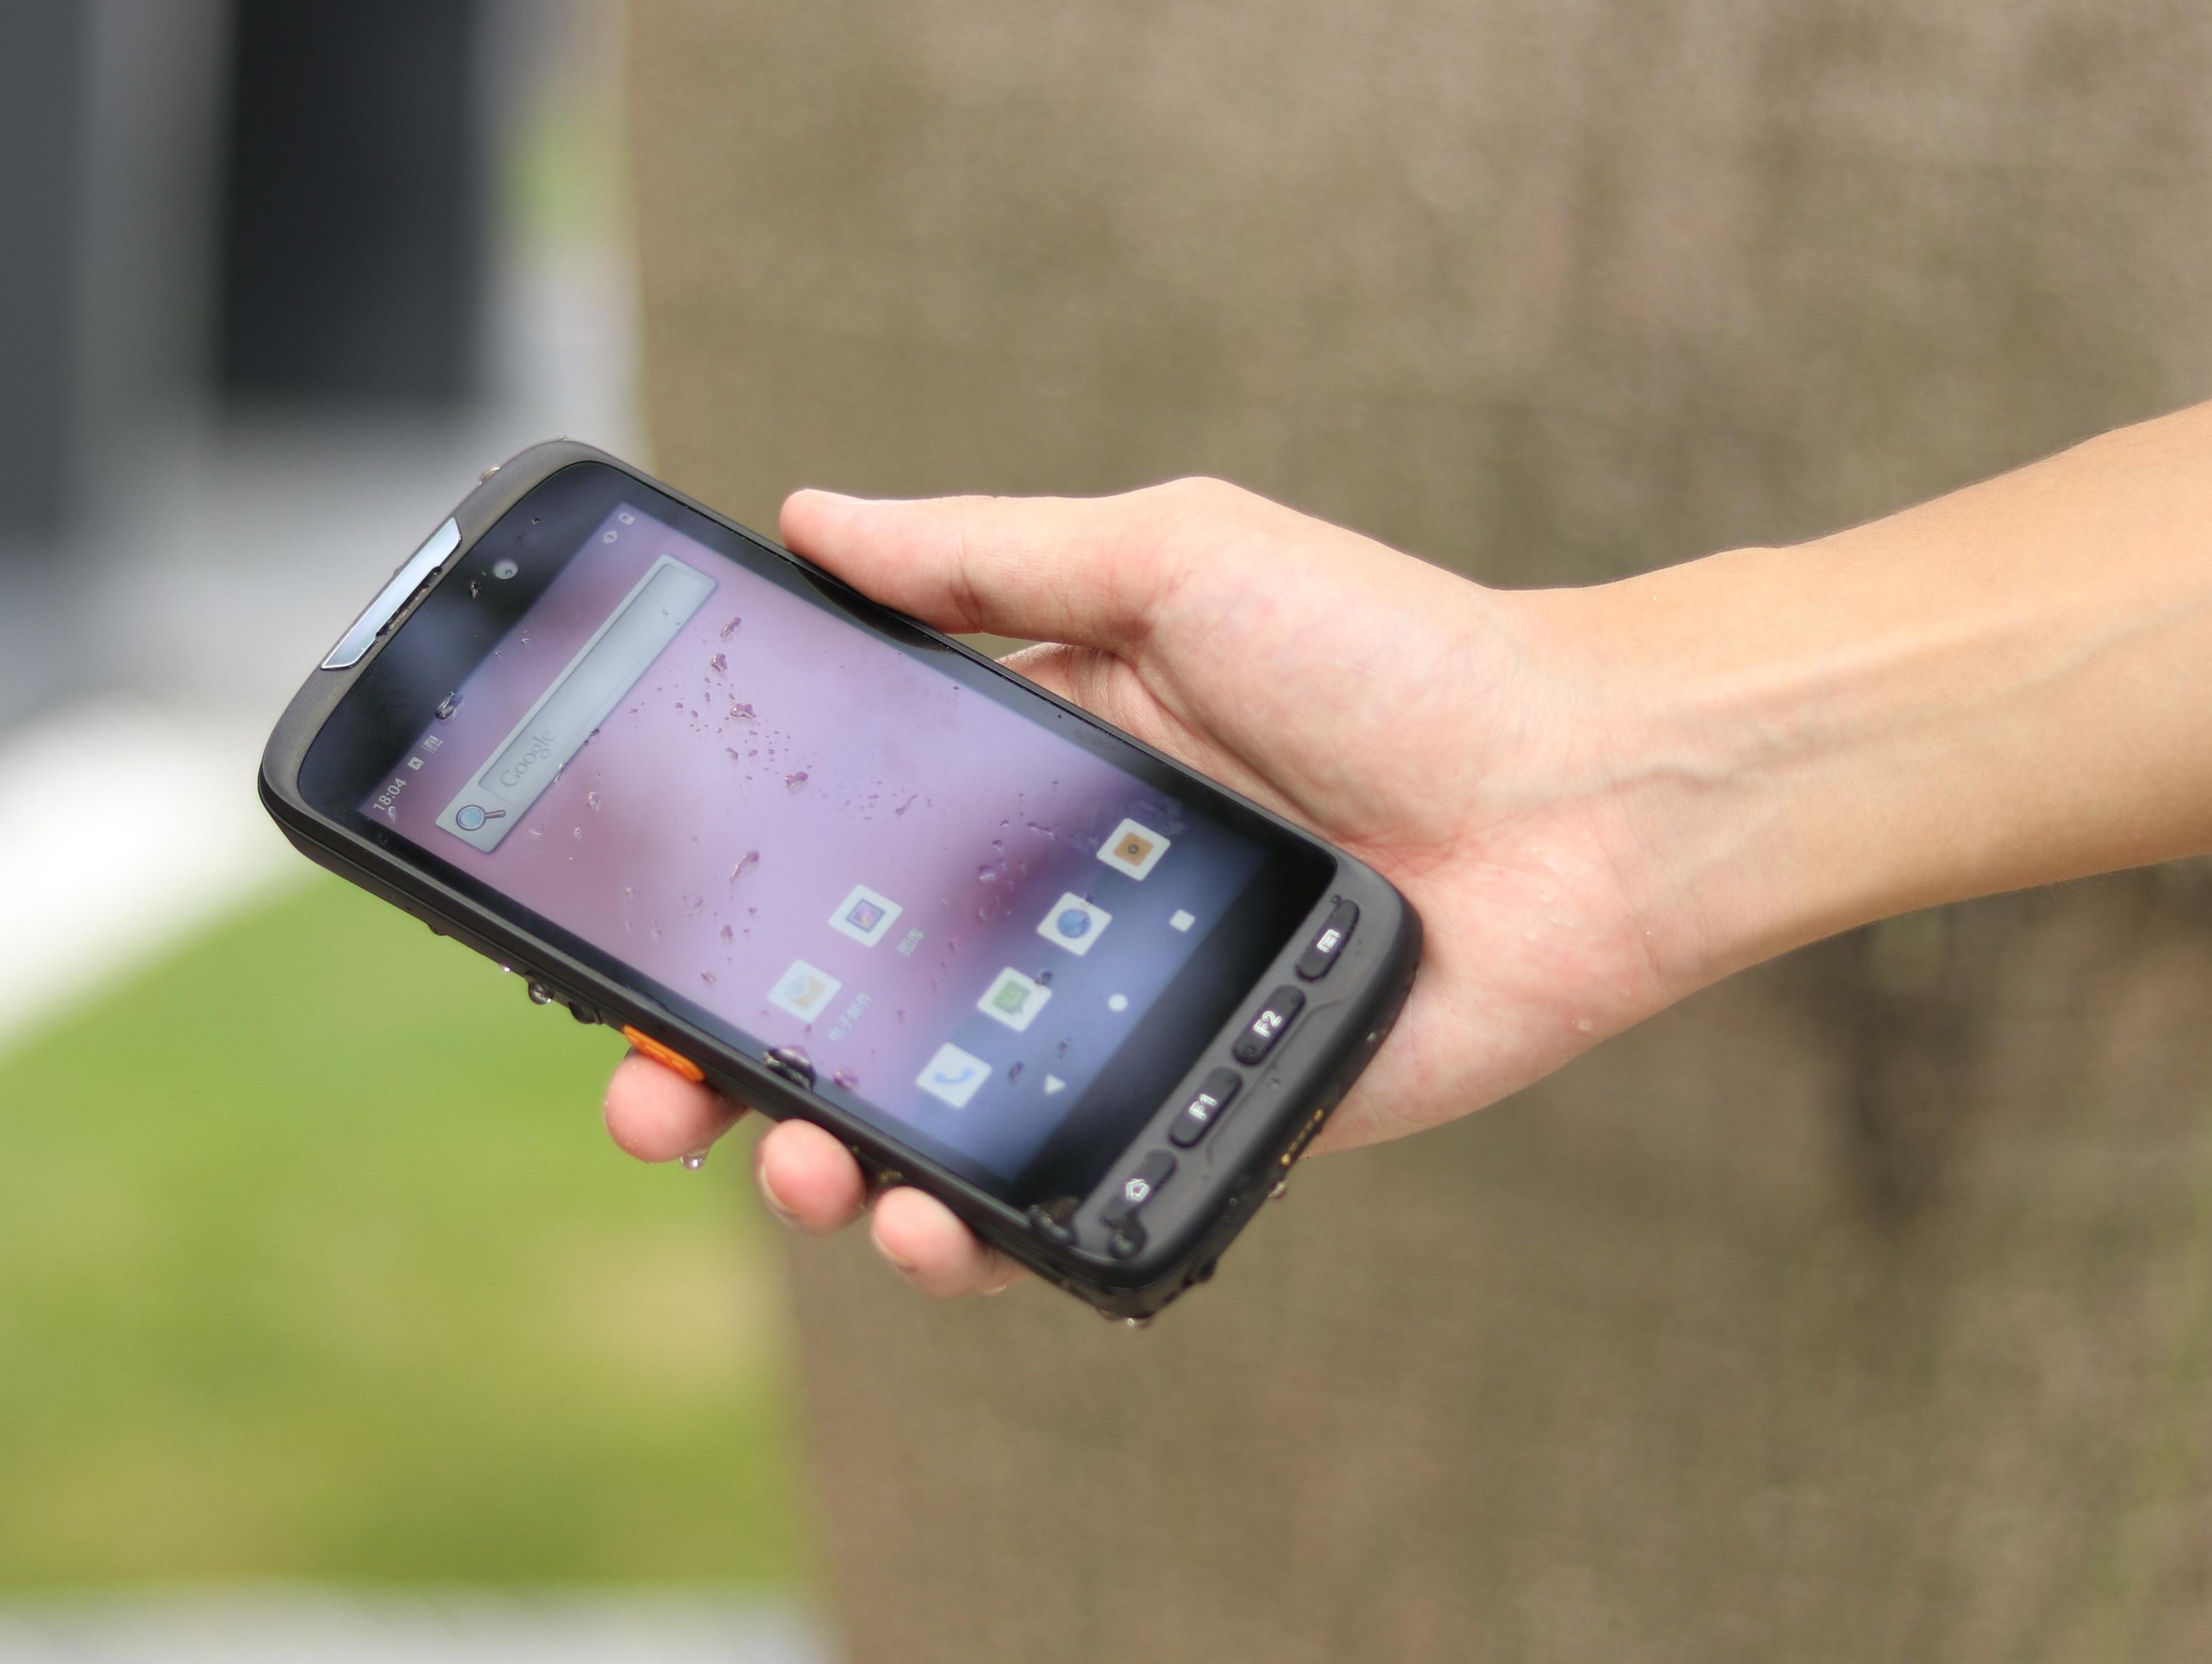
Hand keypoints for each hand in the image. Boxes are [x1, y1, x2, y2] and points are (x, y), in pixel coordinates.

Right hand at [603, 479, 1681, 1296]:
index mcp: (1036, 774)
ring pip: (933, 1124)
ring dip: (833, 1171)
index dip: (720, 903)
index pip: (834, 850)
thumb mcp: (1174, 558)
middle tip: (658, 1109)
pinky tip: (937, 1232)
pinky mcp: (1201, 1116)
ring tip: (806, 1180)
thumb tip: (808, 517)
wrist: (1590, 796)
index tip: (621, 942)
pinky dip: (981, 1235)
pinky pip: (1066, 1194)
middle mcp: (1059, 907)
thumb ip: (988, 556)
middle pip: (848, 1009)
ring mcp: (1121, 1021)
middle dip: (727, 1070)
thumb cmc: (1401, 656)